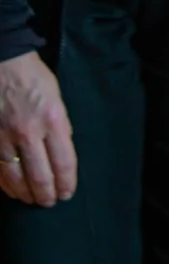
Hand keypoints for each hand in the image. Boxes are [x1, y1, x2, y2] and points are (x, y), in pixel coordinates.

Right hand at [0, 51, 76, 206]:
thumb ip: (61, 127)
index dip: (66, 184)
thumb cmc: (33, 78)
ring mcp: (5, 137)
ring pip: (15, 178)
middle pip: (40, 177)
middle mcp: (29, 132)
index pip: (64, 163)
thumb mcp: (57, 100)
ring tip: (32, 199)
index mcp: (53, 121)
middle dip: (47, 195)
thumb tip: (62, 154)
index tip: (67, 193)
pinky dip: (5, 184)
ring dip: (26, 194)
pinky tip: (12, 190)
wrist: (2, 61)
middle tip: (50, 202)